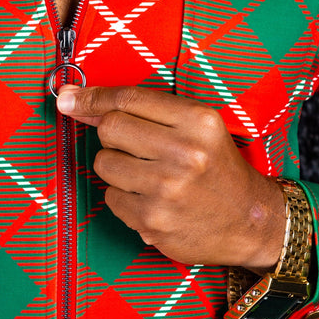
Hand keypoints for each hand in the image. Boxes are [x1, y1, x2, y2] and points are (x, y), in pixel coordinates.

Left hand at [56, 85, 285, 272]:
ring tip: (146, 174)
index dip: (92, 97)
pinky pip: (110, 198)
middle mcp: (185, 153)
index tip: (68, 97)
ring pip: (103, 163)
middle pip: (110, 128)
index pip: (129, 99)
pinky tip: (150, 199)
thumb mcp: (198, 126)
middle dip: (112, 135)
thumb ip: (146, 110)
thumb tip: (76, 100)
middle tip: (134, 147)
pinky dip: (123, 197)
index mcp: (198, 121)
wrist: (249, 221)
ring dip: (116, 167)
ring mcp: (166, 189)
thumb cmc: (217, 168)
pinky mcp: (152, 221)